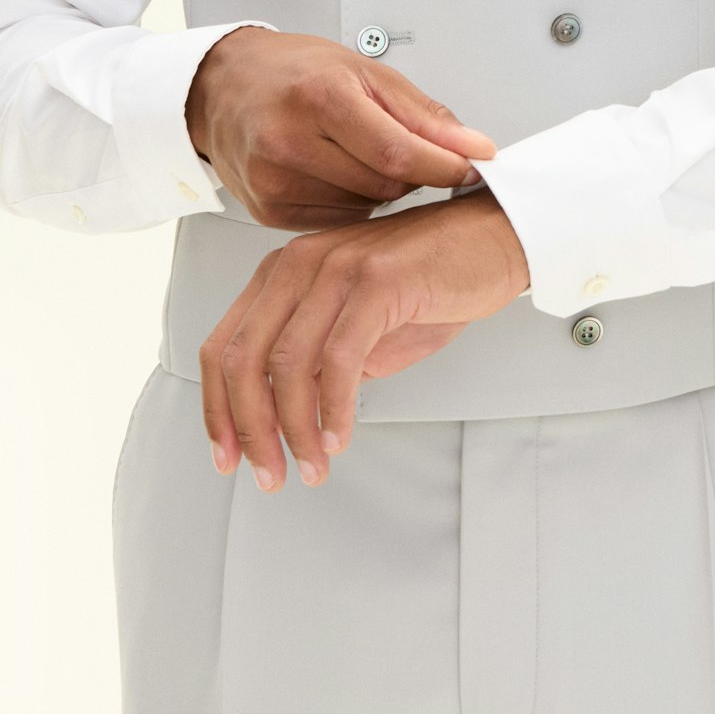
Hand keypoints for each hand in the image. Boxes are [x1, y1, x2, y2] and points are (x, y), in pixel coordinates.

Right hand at [186, 27, 496, 227]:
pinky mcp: (267, 210)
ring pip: (365, 207)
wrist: (225, 86)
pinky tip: (334, 172)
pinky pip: (337, 220)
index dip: (444, 166)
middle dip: (411, 172)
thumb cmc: (294, 72)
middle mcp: (288, 141)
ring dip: (379, 188)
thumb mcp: (367, 73)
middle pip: (385, 184)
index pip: (399, 152)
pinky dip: (350, 201)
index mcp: (318, 97)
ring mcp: (273, 181)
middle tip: (403, 147)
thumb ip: (425, 116)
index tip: (472, 167)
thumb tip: (476, 149)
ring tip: (356, 152)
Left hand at [200, 187, 530, 488]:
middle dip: (250, 430)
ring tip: (313, 466)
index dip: (217, 410)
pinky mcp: (376, 280)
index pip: (224, 347)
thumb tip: (291, 419)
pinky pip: (340, 358)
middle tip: (270, 475)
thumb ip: (320, 365)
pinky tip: (341, 436)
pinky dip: (335, 407)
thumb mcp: (361, 328)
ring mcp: (335, 268)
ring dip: (295, 428)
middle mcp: (298, 263)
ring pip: (288, 364)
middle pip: (243, 359)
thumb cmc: (433, 281)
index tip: (228, 458)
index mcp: (282, 273)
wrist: (497, 238)